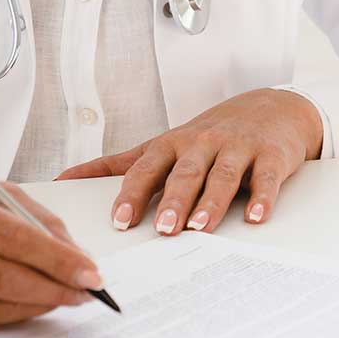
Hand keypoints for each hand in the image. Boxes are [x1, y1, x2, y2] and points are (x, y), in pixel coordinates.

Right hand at [0, 164, 102, 332]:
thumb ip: (28, 215)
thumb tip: (74, 252)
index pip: (13, 237)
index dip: (58, 259)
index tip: (91, 271)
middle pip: (5, 277)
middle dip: (55, 288)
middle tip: (86, 291)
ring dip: (39, 305)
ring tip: (65, 297)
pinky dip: (13, 316)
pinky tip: (32, 305)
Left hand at [55, 88, 322, 233]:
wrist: (273, 108)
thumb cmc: (210, 135)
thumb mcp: (163, 144)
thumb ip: (117, 165)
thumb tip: (65, 180)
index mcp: (173, 144)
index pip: (148, 169)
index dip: (133, 193)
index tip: (119, 221)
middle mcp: (204, 144)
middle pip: (186, 173)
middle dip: (173, 201)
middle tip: (162, 229)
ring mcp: (239, 149)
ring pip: (224, 176)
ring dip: (212, 201)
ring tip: (202, 227)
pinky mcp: (271, 157)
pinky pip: (267, 178)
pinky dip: (262, 198)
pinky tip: (256, 217)